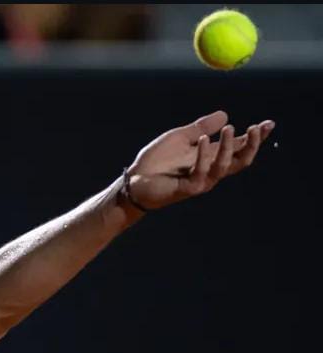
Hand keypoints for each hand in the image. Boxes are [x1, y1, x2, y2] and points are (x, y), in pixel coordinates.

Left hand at [124, 110, 275, 210]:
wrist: (134, 180)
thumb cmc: (156, 161)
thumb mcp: (180, 138)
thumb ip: (201, 128)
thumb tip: (225, 114)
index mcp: (210, 157)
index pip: (238, 147)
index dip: (254, 137)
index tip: (268, 123)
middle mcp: (209, 170)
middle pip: (240, 161)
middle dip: (252, 145)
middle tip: (258, 127)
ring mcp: (200, 181)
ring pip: (224, 167)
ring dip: (229, 147)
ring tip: (230, 128)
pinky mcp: (187, 188)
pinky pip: (201, 173)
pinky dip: (204, 155)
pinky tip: (204, 140)